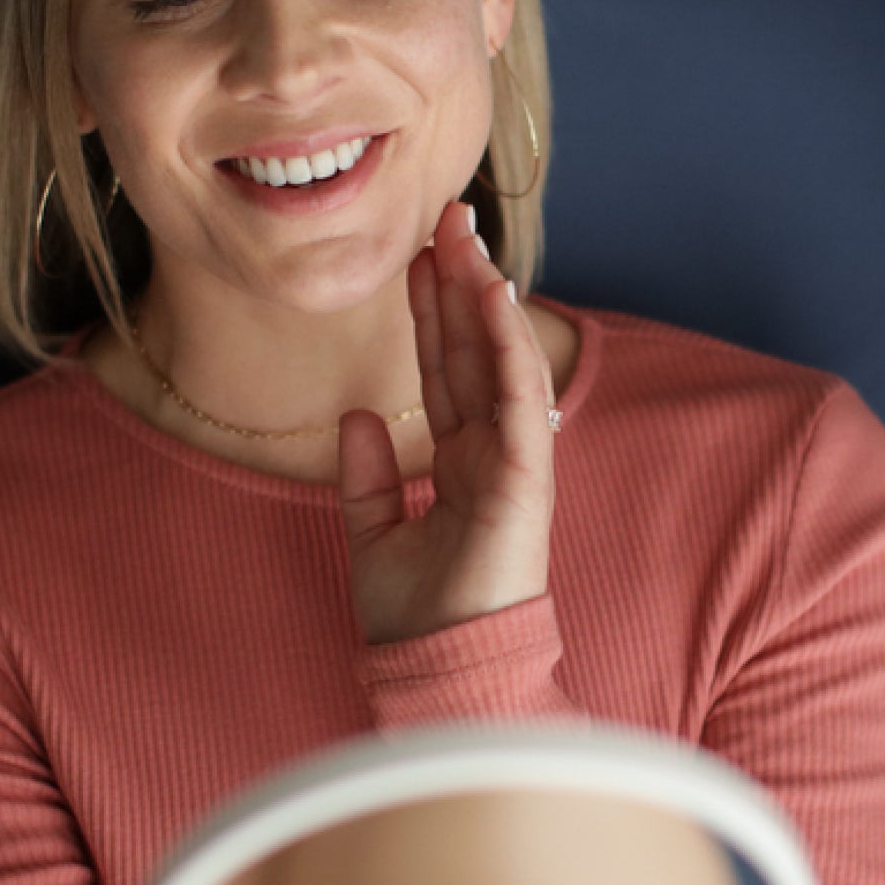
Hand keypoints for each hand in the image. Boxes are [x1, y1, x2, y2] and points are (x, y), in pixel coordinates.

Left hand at [338, 203, 556, 645]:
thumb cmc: (414, 619)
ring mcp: (512, 460)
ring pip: (497, 361)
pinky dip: (506, 343)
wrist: (440, 665)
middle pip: (472, 352)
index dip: (430, 314)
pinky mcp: (526, 473)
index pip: (443, 372)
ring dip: (483, 297)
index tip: (415, 258)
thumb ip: (368, 477)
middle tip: (445, 219)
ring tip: (464, 238)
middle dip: (458, 284)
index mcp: (459, 465)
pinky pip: (516, 394)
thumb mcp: (374, 534)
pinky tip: (491, 295)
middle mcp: (490, 454)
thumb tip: (358, 417)